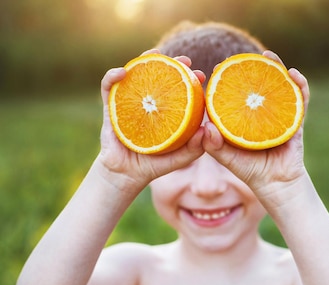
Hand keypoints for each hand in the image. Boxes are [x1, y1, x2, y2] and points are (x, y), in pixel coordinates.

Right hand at [97, 50, 207, 191]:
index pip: (180, 88)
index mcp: (166, 110)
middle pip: (160, 76)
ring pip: (136, 75)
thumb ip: (195, 148)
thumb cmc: (155, 165)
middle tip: (185, 60)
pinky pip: (108, 88)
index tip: (201, 74)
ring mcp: (129, 102)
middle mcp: (149, 103)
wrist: (126, 175)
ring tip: (155, 53)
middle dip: (173, 64)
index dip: (191, 78)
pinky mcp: (110, 107)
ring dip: (144, 60)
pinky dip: (112, 77)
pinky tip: (122, 72)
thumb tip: (206, 130)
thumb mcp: (180, 158)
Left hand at [202, 51, 310, 199]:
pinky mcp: (295, 120)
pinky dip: (300, 86)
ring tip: (270, 56)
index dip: (231, 77)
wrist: (276, 184)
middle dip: (255, 66)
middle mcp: (261, 112)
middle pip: (260, 83)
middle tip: (248, 56)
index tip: (222, 65)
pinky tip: (295, 75)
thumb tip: (206, 126)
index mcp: (244, 116)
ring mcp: (280, 114)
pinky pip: (299, 100)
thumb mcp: (227, 157)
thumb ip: (214, 145)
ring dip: (277, 68)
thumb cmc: (250, 170)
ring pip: (279, 86)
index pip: (238, 91)